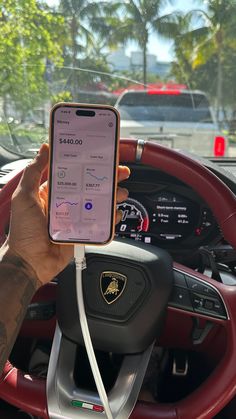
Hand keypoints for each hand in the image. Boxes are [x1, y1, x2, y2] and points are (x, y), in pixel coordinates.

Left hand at [6, 144, 129, 286]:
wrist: (30, 262)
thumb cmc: (22, 231)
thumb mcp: (24, 196)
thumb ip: (34, 172)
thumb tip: (44, 149)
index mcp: (52, 192)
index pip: (74, 173)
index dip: (89, 164)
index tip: (101, 157)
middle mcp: (65, 203)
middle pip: (91, 187)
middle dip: (107, 179)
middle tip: (120, 173)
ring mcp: (75, 218)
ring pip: (98, 204)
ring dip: (112, 197)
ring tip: (120, 194)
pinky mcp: (82, 232)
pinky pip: (99, 223)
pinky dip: (110, 218)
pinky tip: (115, 214)